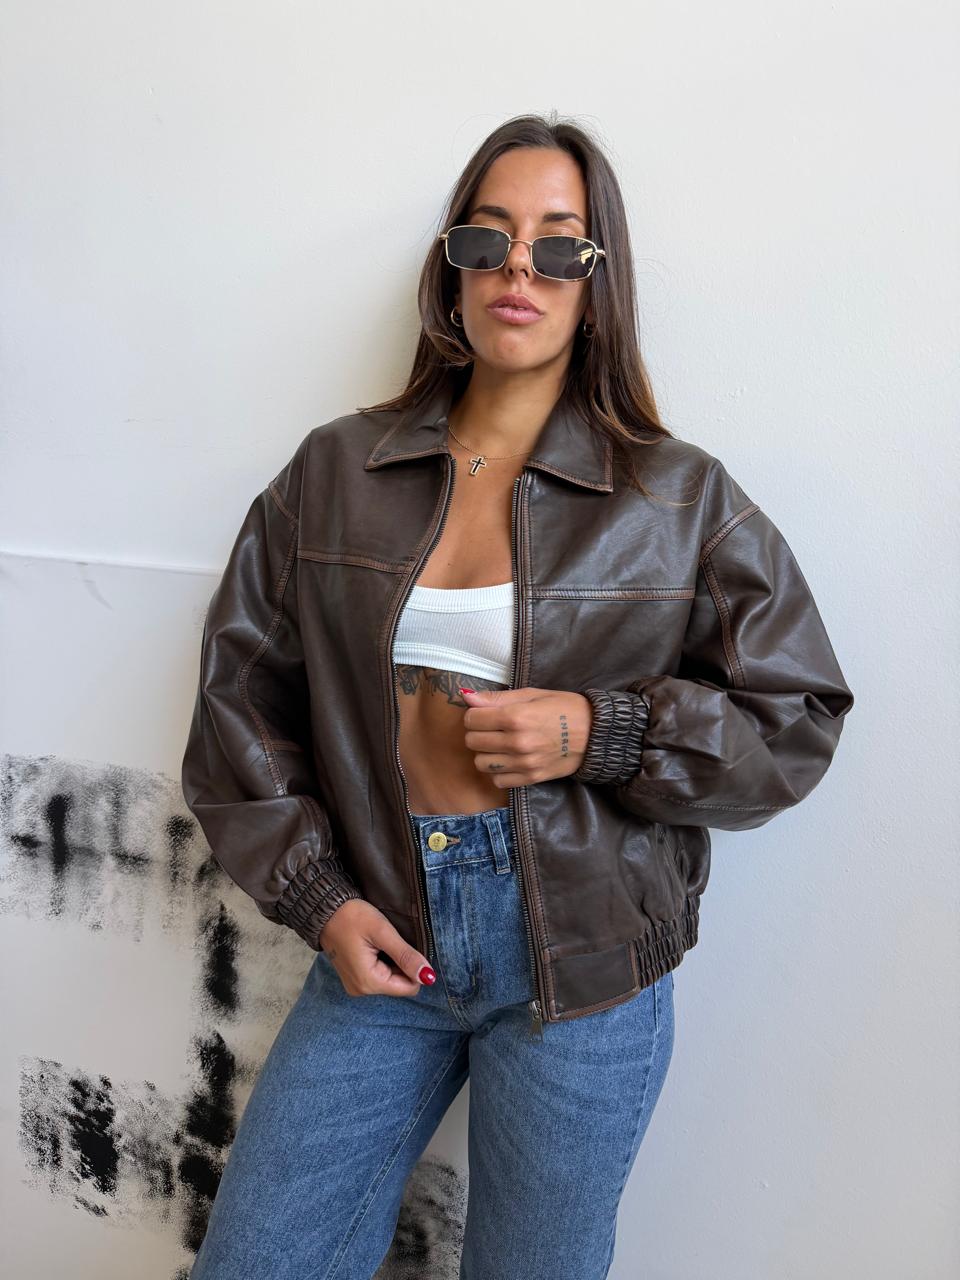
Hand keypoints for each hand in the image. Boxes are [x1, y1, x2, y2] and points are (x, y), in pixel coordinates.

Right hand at [318, 900, 434, 996]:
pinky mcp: (354, 978)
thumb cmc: (352, 917)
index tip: (406, 947)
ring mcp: (356, 985)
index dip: (414, 968)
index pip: (409, 988)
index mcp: (369, 982)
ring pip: (391, 980)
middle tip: (390, 942)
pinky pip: (379, 976)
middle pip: (400, 985)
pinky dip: (383, 962)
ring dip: (393, 962)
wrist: (324, 910)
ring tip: (380, 943)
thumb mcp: (382, 932)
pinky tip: (374, 946)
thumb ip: (406, 956)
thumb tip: (428, 976)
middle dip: (402, 964)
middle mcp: (361, 990)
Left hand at [459, 686, 592, 786]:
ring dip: (485, 753)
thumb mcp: (532, 694)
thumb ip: (497, 698)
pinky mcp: (531, 779)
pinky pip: (498, 780)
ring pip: (481, 763)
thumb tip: (466, 695)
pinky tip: (509, 760)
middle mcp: (517, 742)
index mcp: (515, 717)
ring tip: (500, 745)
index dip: (474, 714)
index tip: (484, 713)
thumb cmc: (564, 708)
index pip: (472, 719)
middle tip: (492, 728)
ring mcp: (523, 764)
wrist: (595, 734)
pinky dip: (499, 771)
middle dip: (477, 733)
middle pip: (472, 742)